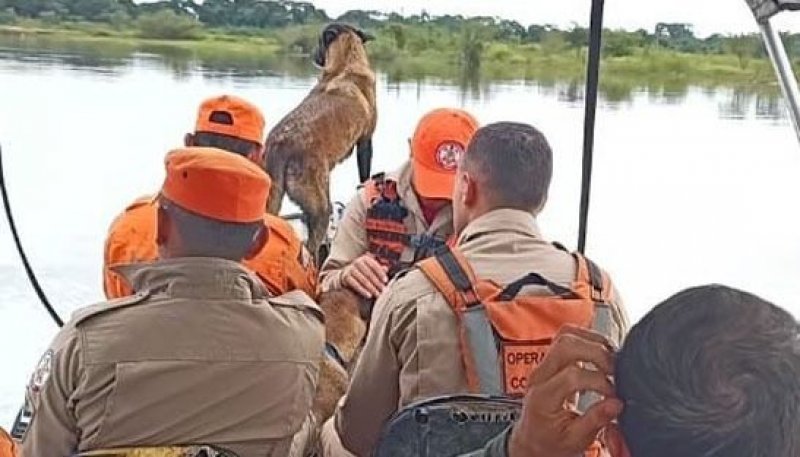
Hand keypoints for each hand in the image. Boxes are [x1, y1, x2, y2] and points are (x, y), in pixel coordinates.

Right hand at [342, 254, 388, 297]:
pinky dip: (363, 290)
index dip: (380, 273)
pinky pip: (356, 285)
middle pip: (369, 273)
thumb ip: (379, 269)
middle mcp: (357, 262)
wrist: (346, 276)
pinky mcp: (346, 277)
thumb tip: (386, 269)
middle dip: (377, 283)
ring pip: (363, 280)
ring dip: (371, 288)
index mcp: (365, 259)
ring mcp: (350, 269)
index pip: (374, 265)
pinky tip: (369, 295)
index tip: (386, 281)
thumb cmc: (362, 272)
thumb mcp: (370, 269)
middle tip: (383, 290)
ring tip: (378, 294)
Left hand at [509, 326, 622, 456]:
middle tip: (614, 371)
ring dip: (593, 342)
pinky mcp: (551, 361)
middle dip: (597, 353)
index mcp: (542, 397)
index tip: (613, 394)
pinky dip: (588, 341)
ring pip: (565, 335)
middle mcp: (539, 376)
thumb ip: (595, 421)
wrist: (532, 439)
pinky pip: (567, 338)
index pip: (571, 375)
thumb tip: (616, 404)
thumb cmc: (549, 441)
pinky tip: (601, 357)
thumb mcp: (574, 440)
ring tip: (611, 360)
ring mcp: (543, 365)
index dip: (598, 381)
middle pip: (565, 345)